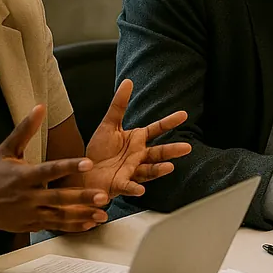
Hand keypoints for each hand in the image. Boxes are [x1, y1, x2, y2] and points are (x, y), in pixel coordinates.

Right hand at [0, 106, 110, 233]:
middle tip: (104, 196)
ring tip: (102, 214)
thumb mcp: (5, 150)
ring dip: (82, 215)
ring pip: (59, 215)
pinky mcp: (30, 224)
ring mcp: (29, 212)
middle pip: (58, 197)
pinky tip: (89, 224)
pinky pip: (54, 226)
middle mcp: (27, 196)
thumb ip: (25, 130)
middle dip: (82, 197)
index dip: (69, 166)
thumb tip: (39, 107)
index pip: (50, 170)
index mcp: (23, 176)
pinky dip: (72, 227)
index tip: (89, 162)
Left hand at [85, 79, 192, 197]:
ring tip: (170, 167)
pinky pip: (128, 186)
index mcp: (137, 140)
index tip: (183, 114)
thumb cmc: (99, 151)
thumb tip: (128, 82)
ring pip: (149, 170)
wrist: (85, 173)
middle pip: (158, 152)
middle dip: (172, 150)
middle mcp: (138, 156)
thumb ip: (119, 105)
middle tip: (187, 147)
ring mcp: (132, 170)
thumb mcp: (108, 125)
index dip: (169, 122)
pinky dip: (134, 189)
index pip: (156, 129)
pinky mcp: (120, 184)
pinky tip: (140, 190)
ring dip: (159, 170)